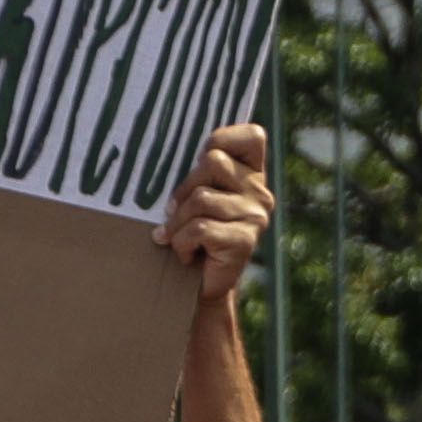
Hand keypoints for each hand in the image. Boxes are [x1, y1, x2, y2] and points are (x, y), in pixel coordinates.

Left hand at [158, 125, 272, 297]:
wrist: (201, 285)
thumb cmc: (192, 233)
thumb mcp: (196, 195)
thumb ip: (197, 173)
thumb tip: (162, 154)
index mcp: (252, 174)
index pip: (252, 136)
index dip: (223, 139)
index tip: (201, 160)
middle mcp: (260, 192)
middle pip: (212, 162)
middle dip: (184, 188)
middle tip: (176, 213)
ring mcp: (255, 217)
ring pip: (200, 198)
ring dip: (177, 221)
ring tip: (178, 237)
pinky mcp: (244, 241)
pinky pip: (199, 228)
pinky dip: (182, 242)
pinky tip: (186, 254)